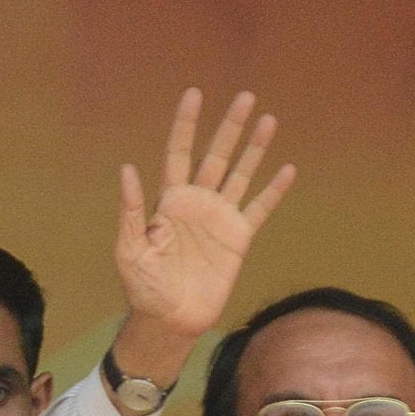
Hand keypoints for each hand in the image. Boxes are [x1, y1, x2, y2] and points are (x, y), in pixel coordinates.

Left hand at [113, 89, 293, 349]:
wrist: (169, 321)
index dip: (185, 124)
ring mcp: (219, 219)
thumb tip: (127, 169)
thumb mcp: (129, 248)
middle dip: (229, 127)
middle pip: (215, 156)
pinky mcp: (238, 239)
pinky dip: (273, 191)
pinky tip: (287, 169)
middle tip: (245, 97)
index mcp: (168, 202)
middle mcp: (196, 203)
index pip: (178, 153)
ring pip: (241, 174)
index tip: (194, 95)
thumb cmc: (142, 287)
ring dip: (254, 148)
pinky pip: (259, 209)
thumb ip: (131, 210)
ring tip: (268, 120)